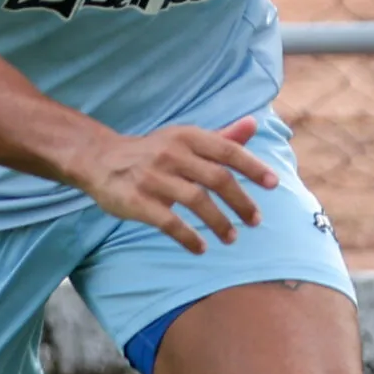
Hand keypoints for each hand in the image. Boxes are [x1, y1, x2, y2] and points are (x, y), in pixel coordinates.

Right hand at [72, 116, 281, 255]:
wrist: (100, 159)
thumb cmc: (152, 151)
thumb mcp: (184, 138)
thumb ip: (220, 137)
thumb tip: (253, 125)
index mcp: (186, 137)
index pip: (227, 150)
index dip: (253, 167)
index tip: (273, 184)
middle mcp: (172, 154)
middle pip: (217, 178)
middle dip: (241, 202)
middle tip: (255, 220)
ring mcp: (153, 178)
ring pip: (197, 201)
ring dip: (219, 222)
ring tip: (232, 237)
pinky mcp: (137, 201)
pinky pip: (169, 222)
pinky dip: (188, 237)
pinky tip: (200, 248)